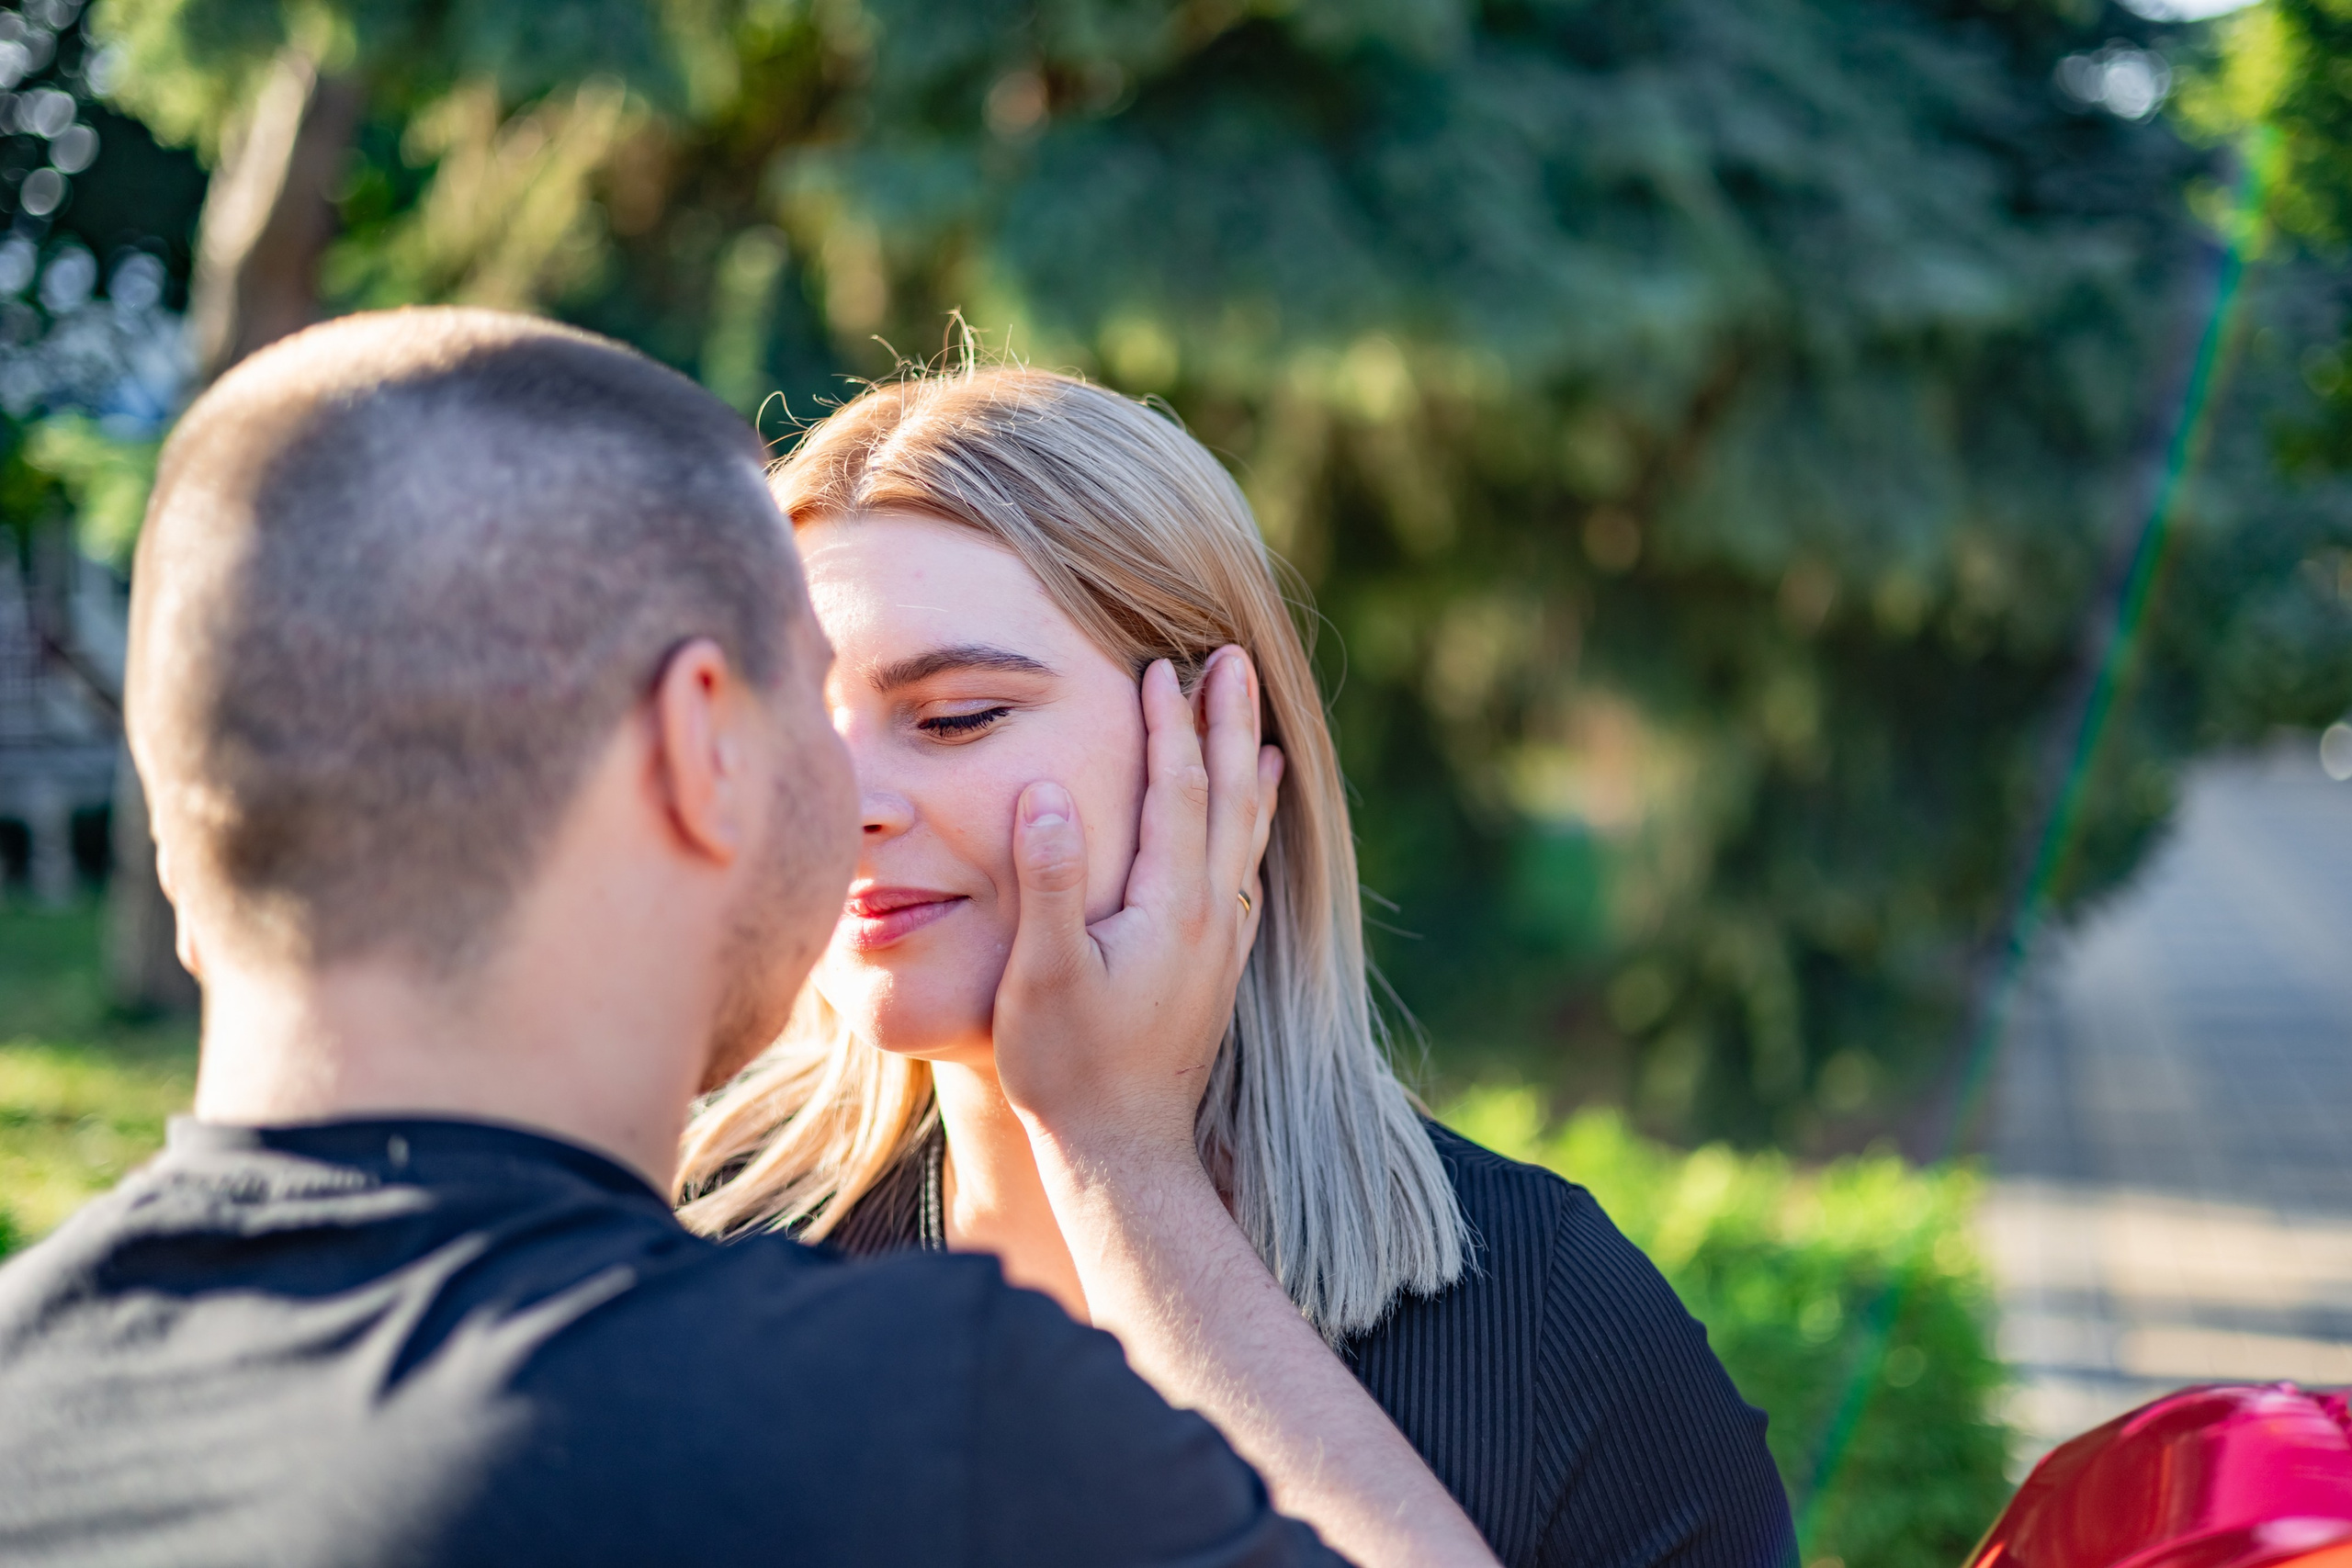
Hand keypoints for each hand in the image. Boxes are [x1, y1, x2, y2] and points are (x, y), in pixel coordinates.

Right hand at [991, 646, 1282, 1166]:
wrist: (1125, 1154)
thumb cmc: (1068, 1068)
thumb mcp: (1042, 976)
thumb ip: (1049, 882)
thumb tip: (1046, 792)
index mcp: (1171, 906)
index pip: (1174, 791)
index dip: (1167, 726)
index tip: (1157, 667)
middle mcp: (1212, 915)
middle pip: (1228, 797)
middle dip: (1227, 723)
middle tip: (1231, 659)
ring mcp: (1222, 943)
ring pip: (1245, 834)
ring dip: (1246, 769)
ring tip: (1255, 724)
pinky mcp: (1217, 969)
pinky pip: (1244, 874)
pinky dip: (1250, 831)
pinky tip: (1251, 826)